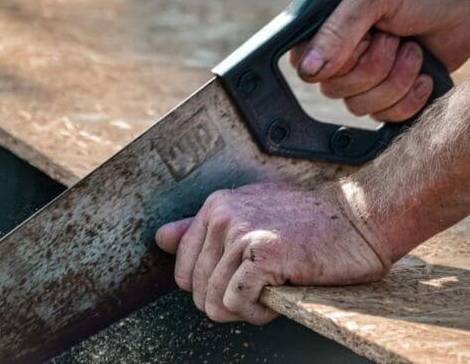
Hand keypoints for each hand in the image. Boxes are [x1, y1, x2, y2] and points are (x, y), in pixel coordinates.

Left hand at [155, 181, 390, 324]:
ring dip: (243, 310)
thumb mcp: (250, 211)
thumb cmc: (310, 223)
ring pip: (213, 301)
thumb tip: (160, 238)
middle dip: (227, 302)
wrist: (358, 219)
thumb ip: (201, 227)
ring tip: (271, 293)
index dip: (210, 288)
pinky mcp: (262, 255)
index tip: (240, 283)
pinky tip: (278, 296)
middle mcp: (222, 216)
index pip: (183, 269)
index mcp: (215, 207)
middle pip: (196, 290)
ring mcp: (241, 234)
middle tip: (261, 290)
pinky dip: (256, 312)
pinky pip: (236, 303)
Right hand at [290, 0, 469, 121]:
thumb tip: (309, 70)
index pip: (305, 64)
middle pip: (332, 88)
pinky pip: (381, 117)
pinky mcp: (384, 91)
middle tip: (395, 38)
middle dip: (374, 68)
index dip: (337, 60)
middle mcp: (334, 48)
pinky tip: (422, 74)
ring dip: (395, 81)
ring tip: (413, 50)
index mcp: (321, 19)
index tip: (366, 37)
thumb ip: (338, 29)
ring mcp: (359, 71)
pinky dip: (408, 99)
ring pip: (356, 106)